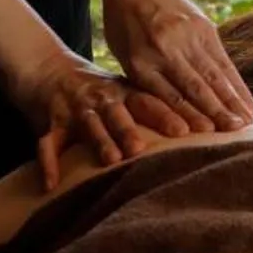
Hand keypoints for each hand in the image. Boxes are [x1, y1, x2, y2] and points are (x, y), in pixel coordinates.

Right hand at [10, 45, 193, 190]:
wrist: (48, 68)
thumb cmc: (98, 91)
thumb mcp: (123, 93)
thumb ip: (152, 109)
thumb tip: (204, 125)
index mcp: (124, 92)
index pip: (151, 102)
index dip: (172, 115)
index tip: (197, 127)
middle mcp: (103, 98)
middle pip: (120, 113)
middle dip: (132, 129)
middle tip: (146, 147)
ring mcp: (76, 108)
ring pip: (90, 124)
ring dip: (101, 141)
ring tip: (111, 160)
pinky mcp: (51, 121)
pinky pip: (48, 143)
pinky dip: (48, 163)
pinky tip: (51, 184)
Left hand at [103, 0, 252, 133]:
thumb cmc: (126, 29)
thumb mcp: (126, 58)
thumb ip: (148, 84)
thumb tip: (173, 118)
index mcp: (141, 62)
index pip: (168, 94)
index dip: (189, 114)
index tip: (207, 131)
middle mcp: (167, 50)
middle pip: (195, 85)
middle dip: (218, 110)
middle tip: (237, 132)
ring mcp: (188, 37)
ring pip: (214, 74)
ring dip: (232, 99)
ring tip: (247, 121)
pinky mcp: (205, 28)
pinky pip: (223, 60)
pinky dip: (236, 83)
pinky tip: (247, 101)